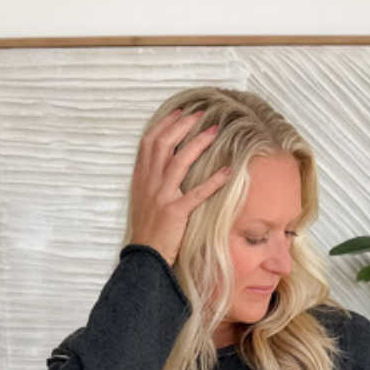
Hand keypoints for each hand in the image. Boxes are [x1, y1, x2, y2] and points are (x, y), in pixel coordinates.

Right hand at [128, 107, 231, 268]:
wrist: (144, 257)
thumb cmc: (147, 230)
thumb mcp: (144, 200)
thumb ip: (152, 179)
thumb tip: (167, 163)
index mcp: (141, 178)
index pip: (150, 141)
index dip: (165, 123)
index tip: (180, 112)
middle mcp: (149, 183)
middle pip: (164, 144)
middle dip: (183, 125)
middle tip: (201, 114)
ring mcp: (162, 197)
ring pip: (179, 162)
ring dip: (198, 143)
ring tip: (214, 131)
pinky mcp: (175, 213)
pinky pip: (197, 193)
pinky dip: (213, 181)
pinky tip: (228, 170)